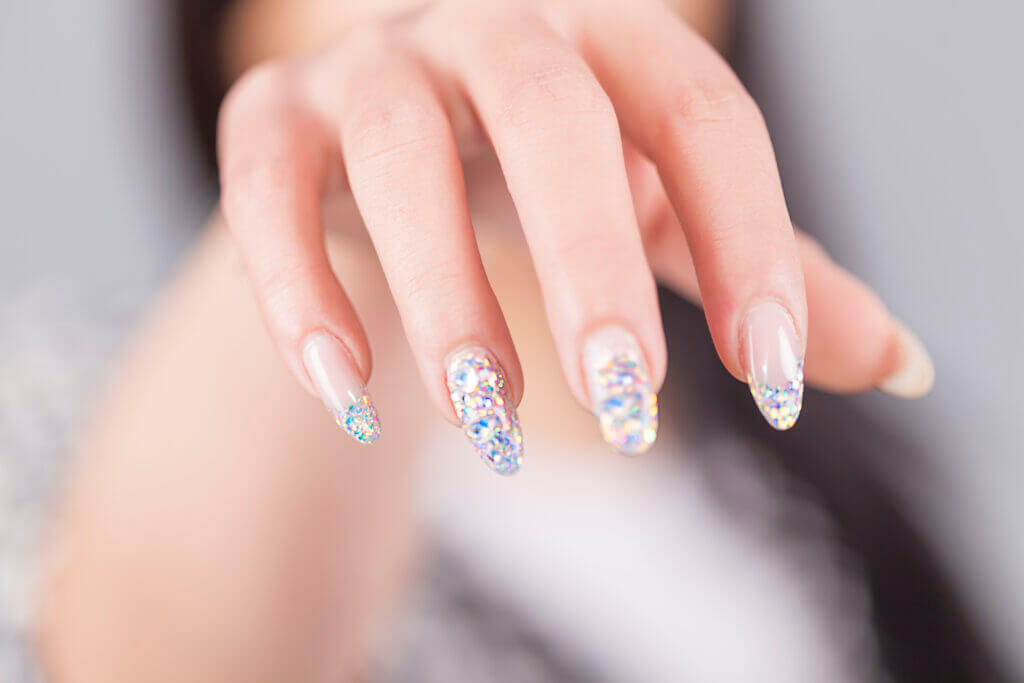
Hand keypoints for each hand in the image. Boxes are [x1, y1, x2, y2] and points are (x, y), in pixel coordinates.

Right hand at [217, 0, 932, 472]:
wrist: (403, 166)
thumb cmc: (554, 189)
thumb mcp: (666, 224)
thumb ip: (765, 279)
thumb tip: (896, 361)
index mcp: (607, 43)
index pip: (699, 113)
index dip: (749, 240)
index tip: (775, 383)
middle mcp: (489, 35)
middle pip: (549, 112)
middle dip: (590, 260)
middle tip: (630, 408)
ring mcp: (370, 73)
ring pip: (400, 157)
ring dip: (448, 296)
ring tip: (491, 424)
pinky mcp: (268, 125)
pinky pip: (267, 196)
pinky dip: (300, 294)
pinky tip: (352, 399)